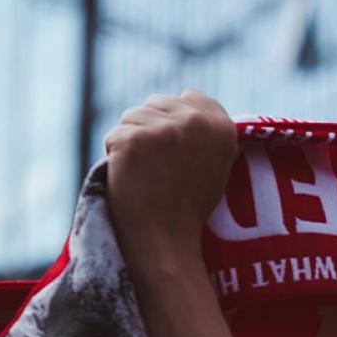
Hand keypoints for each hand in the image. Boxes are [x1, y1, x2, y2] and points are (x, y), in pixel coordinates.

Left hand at [104, 90, 237, 261]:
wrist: (166, 239)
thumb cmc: (187, 206)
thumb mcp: (215, 163)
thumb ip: (204, 131)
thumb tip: (184, 98)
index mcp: (223, 127)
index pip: (191, 96)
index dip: (176, 118)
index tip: (175, 147)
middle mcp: (197, 122)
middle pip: (157, 102)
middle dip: (151, 128)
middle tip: (159, 166)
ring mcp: (165, 129)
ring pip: (132, 116)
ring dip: (132, 141)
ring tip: (147, 173)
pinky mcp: (135, 139)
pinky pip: (114, 135)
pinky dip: (115, 156)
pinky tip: (132, 178)